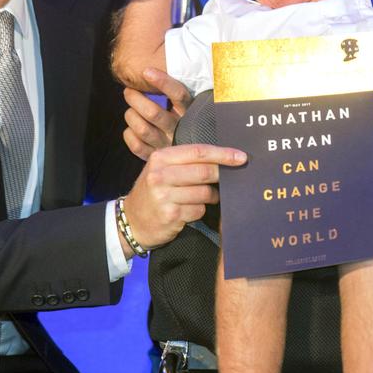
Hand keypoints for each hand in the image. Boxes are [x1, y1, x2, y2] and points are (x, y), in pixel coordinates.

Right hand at [120, 143, 245, 256]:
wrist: (131, 221)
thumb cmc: (153, 191)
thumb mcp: (162, 170)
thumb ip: (186, 162)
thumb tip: (222, 158)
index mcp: (161, 158)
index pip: (198, 152)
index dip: (223, 154)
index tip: (241, 157)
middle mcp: (160, 175)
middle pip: (204, 172)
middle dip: (221, 175)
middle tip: (231, 178)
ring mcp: (164, 196)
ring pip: (204, 193)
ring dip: (210, 196)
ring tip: (201, 197)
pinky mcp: (170, 215)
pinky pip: (199, 210)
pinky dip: (199, 211)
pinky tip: (188, 211)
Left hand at [122, 68, 191, 159]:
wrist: (189, 155)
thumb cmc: (183, 122)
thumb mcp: (185, 107)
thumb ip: (172, 94)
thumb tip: (149, 74)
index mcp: (189, 113)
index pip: (179, 95)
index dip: (163, 82)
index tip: (147, 71)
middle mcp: (179, 129)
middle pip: (153, 112)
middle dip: (135, 99)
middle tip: (129, 91)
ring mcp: (167, 144)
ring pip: (142, 128)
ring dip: (131, 116)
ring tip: (130, 111)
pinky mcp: (156, 155)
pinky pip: (136, 145)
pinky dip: (129, 134)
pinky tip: (132, 129)